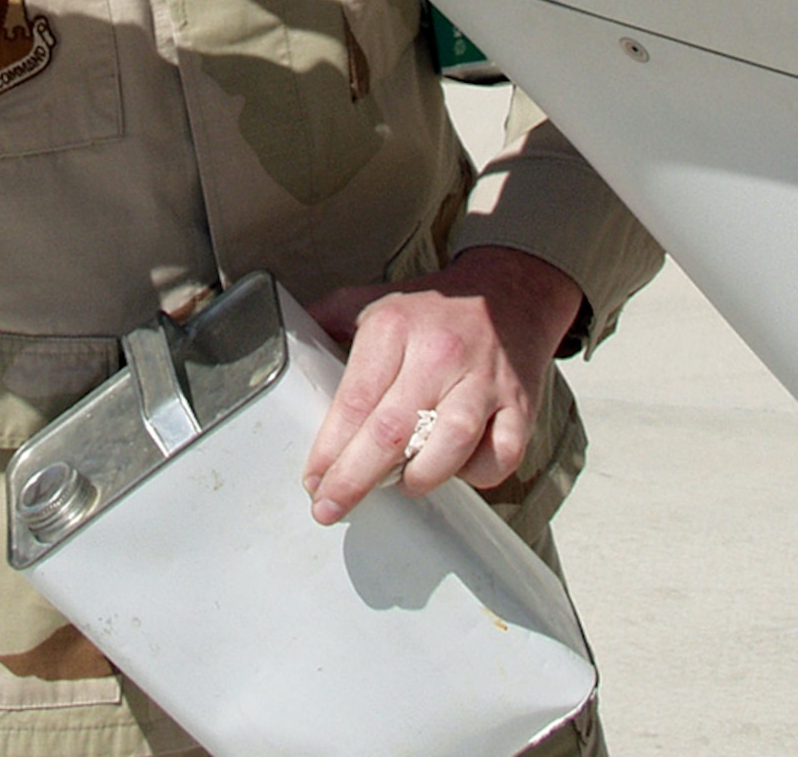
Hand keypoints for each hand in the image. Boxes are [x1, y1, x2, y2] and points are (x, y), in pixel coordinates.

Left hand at [302, 246, 582, 525]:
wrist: (511, 290)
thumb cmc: (435, 308)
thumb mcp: (377, 301)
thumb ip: (330, 320)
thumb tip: (278, 343)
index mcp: (395, 328)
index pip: (355, 399)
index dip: (330, 448)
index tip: (313, 479)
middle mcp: (438, 353)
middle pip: (392, 431)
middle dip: (355, 479)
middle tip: (330, 506)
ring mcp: (482, 380)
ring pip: (448, 446)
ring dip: (419, 478)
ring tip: (401, 485)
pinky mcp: (519, 404)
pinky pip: (500, 456)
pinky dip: (477, 474)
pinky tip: (457, 467)